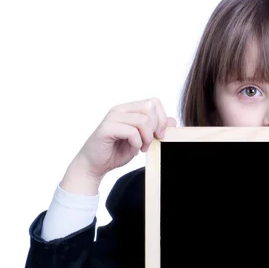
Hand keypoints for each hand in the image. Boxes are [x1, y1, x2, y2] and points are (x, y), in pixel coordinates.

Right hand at [61, 98, 176, 194]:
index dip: (162, 118)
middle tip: (149, 142)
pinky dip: (137, 143)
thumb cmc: (117, 151)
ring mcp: (112, 117)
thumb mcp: (142, 140)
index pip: (154, 102)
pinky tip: (133, 150)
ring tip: (141, 147)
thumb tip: (173, 120)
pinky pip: (131, 131)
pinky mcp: (106, 128)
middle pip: (150, 107)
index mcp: (129, 109)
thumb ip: (156, 129)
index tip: (160, 135)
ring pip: (143, 120)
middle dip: (155, 127)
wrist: (95, 165)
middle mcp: (120, 109)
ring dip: (147, 138)